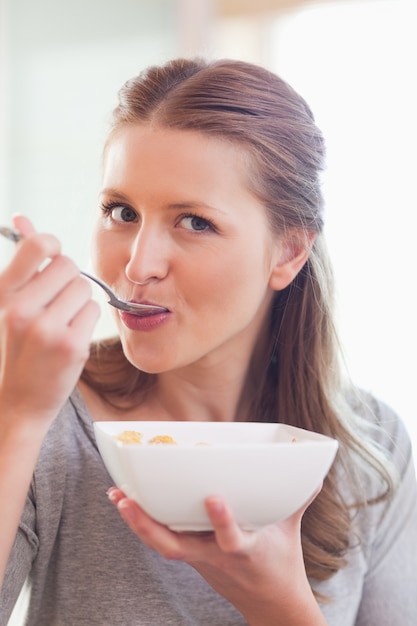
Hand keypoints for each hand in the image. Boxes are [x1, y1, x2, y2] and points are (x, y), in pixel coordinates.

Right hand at [0, 215, 99, 427]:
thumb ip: (19, 264)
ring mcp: (47, 328)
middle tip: (57, 301)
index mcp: (1, 293)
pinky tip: (69, 338)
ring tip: (60, 323)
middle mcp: (21, 309)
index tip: (51, 260)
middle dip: (68, 279)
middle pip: (69, 265)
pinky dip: (85, 322)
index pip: (38, 245)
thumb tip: (22, 218)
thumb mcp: (5, 303)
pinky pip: (93, 311)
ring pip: (84, 289)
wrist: (15, 403)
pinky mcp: (70, 346)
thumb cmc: (12, 348)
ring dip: (78, 302)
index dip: (52, 246)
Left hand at [107, 486, 325, 625]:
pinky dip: (145, 525)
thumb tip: (314, 470)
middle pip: (175, 548)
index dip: (221, 522)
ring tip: (118, 496)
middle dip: (148, 525)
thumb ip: (297, 498)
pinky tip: (129, 505)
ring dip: (138, 523)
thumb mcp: (290, 530)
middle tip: (126, 499)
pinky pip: (164, 543)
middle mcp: (215, 558)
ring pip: (162, 547)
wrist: (272, 607)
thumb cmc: (281, 564)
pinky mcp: (193, 559)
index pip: (230, 541)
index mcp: (243, 552)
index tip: (213, 498)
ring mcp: (200, 561)